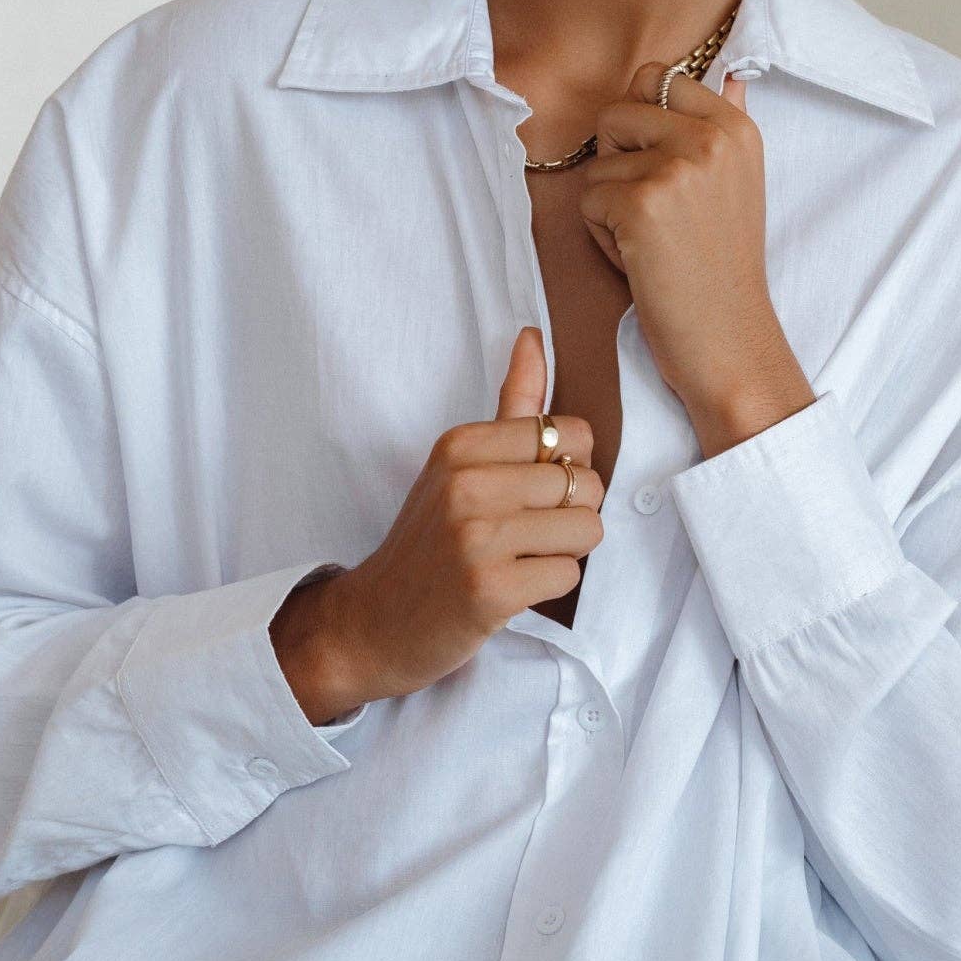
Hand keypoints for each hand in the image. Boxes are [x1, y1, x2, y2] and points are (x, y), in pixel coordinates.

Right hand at [271, 325, 605, 715]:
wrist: (373, 623)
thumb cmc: (427, 541)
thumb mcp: (457, 464)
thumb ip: (510, 404)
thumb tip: (534, 337)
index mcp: (461, 444)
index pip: (571, 434)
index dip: (567, 468)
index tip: (528, 492)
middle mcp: (467, 483)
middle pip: (587, 484)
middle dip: (568, 515)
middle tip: (520, 535)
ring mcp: (477, 537)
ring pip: (587, 530)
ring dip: (563, 553)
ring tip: (517, 559)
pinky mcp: (490, 589)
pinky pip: (568, 575)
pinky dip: (548, 587)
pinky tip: (510, 588)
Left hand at [578, 62, 815, 455]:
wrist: (728, 338)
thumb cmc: (722, 267)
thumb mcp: (740, 184)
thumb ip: (726, 124)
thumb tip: (726, 74)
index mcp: (735, 126)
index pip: (657, 76)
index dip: (640, 122)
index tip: (661, 169)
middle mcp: (711, 137)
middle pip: (617, 112)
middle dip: (616, 161)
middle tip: (652, 210)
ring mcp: (677, 168)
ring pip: (598, 162)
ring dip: (608, 205)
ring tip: (649, 240)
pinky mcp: (642, 204)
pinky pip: (588, 200)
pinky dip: (602, 236)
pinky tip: (638, 261)